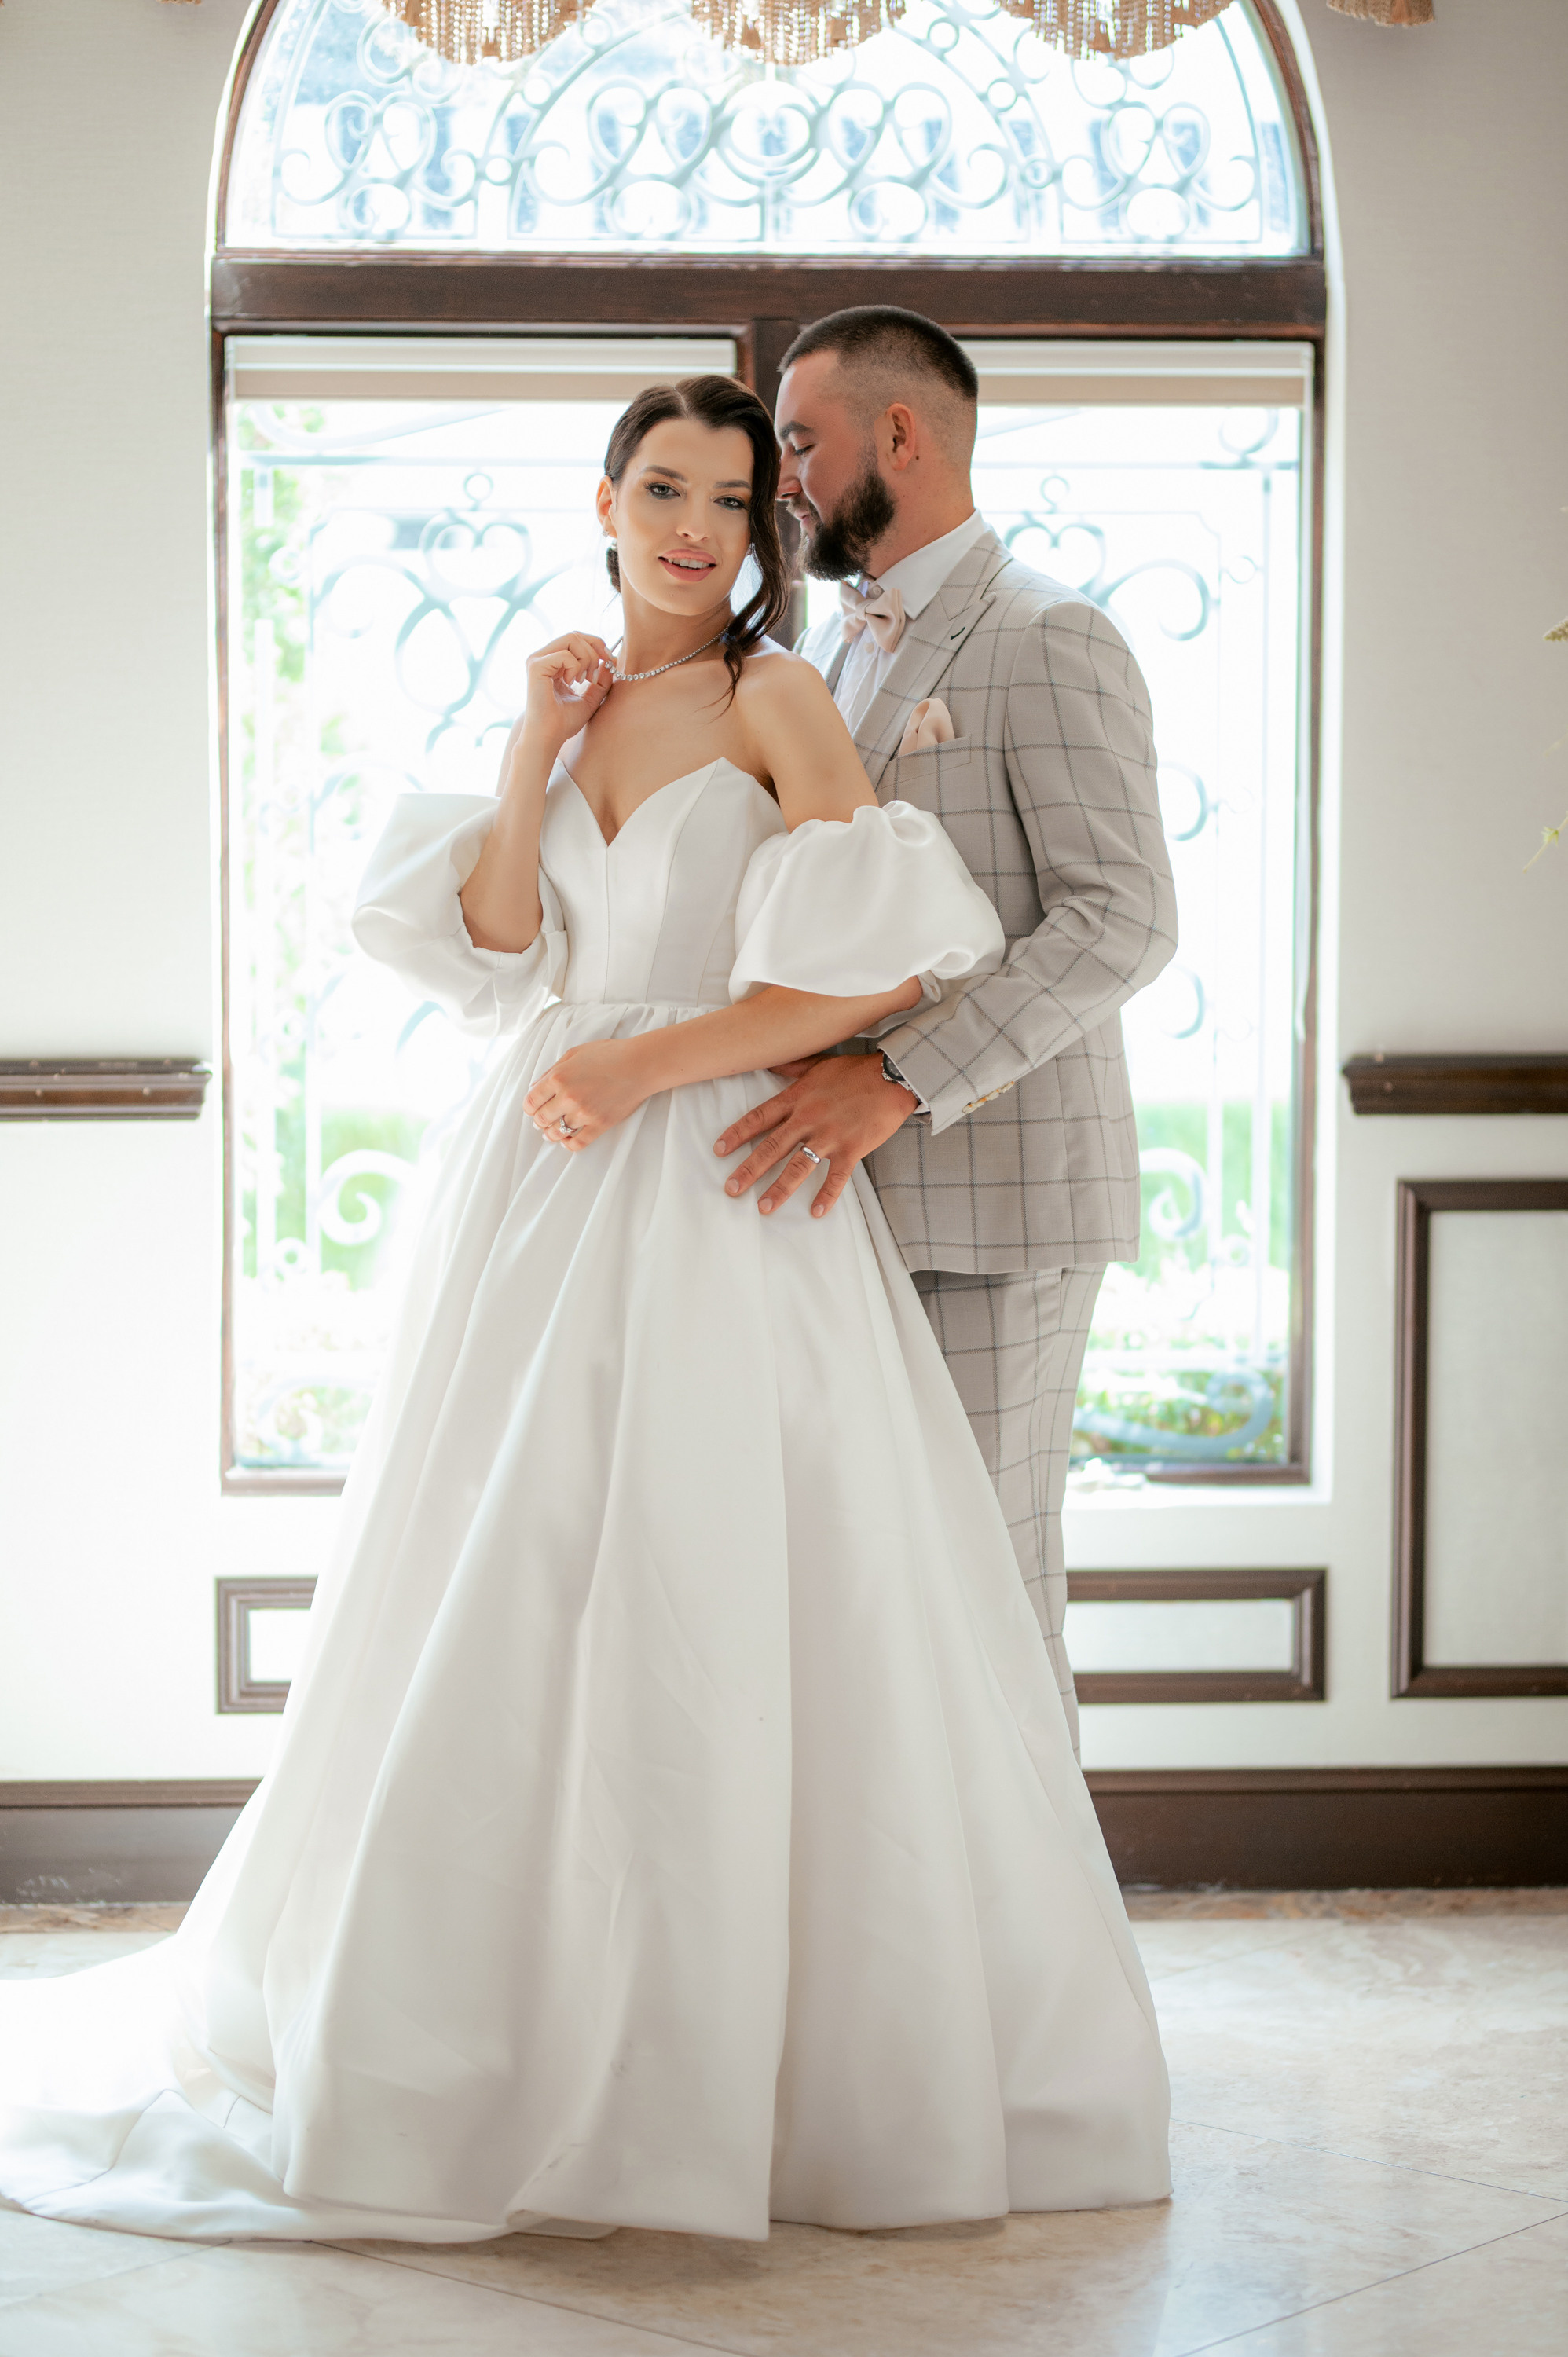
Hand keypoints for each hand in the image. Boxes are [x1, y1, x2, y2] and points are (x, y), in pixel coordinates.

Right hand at [517, 633, 613, 764]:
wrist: (550, 737)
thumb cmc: (565, 722)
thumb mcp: (591, 699)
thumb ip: (601, 681)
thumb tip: (611, 661)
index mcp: (553, 662)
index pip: (576, 639)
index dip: (596, 645)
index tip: (608, 661)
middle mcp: (543, 657)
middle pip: (575, 634)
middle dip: (594, 650)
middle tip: (595, 674)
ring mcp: (537, 660)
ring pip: (571, 638)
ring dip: (586, 658)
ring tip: (582, 680)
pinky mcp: (536, 666)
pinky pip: (565, 654)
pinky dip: (574, 667)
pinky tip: (570, 683)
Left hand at [525, 1038, 652, 1149]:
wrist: (640, 1065)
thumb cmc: (609, 1054)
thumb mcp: (574, 1053)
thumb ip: (551, 1070)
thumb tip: (534, 1088)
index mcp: (558, 1077)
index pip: (530, 1102)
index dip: (530, 1107)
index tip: (534, 1108)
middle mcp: (568, 1097)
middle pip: (541, 1120)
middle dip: (539, 1121)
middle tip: (542, 1120)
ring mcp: (584, 1113)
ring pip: (557, 1133)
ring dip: (551, 1134)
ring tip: (553, 1131)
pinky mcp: (599, 1124)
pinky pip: (577, 1143)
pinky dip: (568, 1144)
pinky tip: (567, 1139)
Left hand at [714, 1054, 917, 1217]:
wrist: (893, 1077)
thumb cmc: (856, 1070)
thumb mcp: (818, 1063)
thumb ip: (791, 1068)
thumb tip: (769, 1062)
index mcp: (797, 1098)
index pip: (759, 1118)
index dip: (737, 1134)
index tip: (719, 1150)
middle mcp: (808, 1119)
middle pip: (771, 1148)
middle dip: (748, 1170)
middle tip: (730, 1189)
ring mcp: (829, 1136)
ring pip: (798, 1166)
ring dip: (779, 1189)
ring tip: (763, 1207)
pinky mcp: (852, 1149)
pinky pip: (836, 1178)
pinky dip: (826, 1196)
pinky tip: (816, 1212)